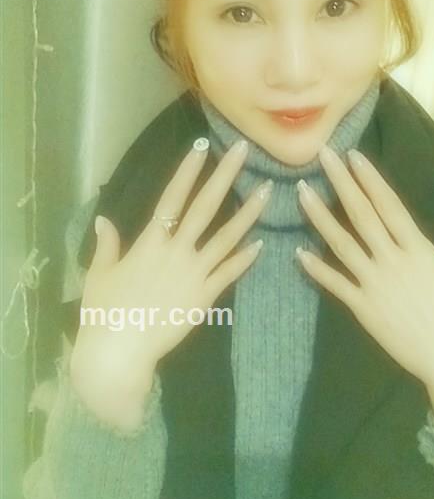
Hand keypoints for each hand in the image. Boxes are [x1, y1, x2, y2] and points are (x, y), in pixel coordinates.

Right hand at [71, 138, 271, 380]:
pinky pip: (229, 274)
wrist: (119, 352)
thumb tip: (104, 220)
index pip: (172, 198)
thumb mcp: (99, 274)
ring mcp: (194, 274)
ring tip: (268, 190)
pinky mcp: (205, 298)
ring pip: (226, 237)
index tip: (202, 145)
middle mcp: (176, 252)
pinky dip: (245, 258)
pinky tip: (261, 243)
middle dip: (226, 176)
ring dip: (248, 212)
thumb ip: (107, 245)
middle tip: (244, 150)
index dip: (188, 170)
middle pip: (205, 207)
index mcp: (149, 243)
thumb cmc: (104, 312)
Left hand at [295, 144, 433, 394]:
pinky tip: (298, 252)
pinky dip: (316, 269)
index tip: (354, 156)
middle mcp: (392, 261)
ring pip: (341, 244)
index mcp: (419, 249)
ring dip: (320, 217)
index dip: (370, 179)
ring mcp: (374, 285)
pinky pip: (336, 285)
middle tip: (322, 156)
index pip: (389, 205)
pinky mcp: (363, 310)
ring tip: (301, 193)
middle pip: (361, 215)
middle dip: (341, 184)